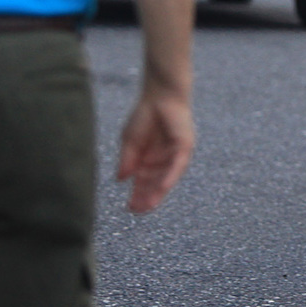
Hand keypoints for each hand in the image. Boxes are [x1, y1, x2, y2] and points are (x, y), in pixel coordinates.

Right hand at [117, 88, 193, 213]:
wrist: (159, 96)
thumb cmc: (144, 116)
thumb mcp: (130, 141)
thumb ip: (127, 160)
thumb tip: (121, 180)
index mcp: (150, 159)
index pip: (144, 182)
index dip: (138, 194)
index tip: (130, 208)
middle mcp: (164, 159)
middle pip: (155, 183)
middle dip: (147, 197)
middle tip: (138, 211)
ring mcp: (175, 153)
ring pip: (167, 177)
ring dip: (158, 191)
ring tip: (149, 205)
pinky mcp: (184, 146)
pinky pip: (178, 164)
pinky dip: (171, 176)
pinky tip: (163, 187)